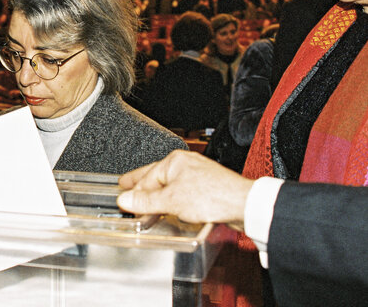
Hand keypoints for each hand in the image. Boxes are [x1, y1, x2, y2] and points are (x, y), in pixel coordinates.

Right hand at [116, 150, 253, 227]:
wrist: (243, 204)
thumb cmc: (213, 195)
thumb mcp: (171, 201)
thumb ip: (146, 201)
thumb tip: (125, 199)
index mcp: (174, 161)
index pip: (146, 177)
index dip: (134, 192)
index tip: (124, 201)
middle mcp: (185, 164)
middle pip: (156, 176)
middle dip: (141, 185)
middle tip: (125, 186)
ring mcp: (197, 174)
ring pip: (170, 184)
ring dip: (157, 195)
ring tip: (146, 202)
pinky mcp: (207, 186)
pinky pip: (182, 191)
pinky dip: (172, 199)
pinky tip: (171, 207)